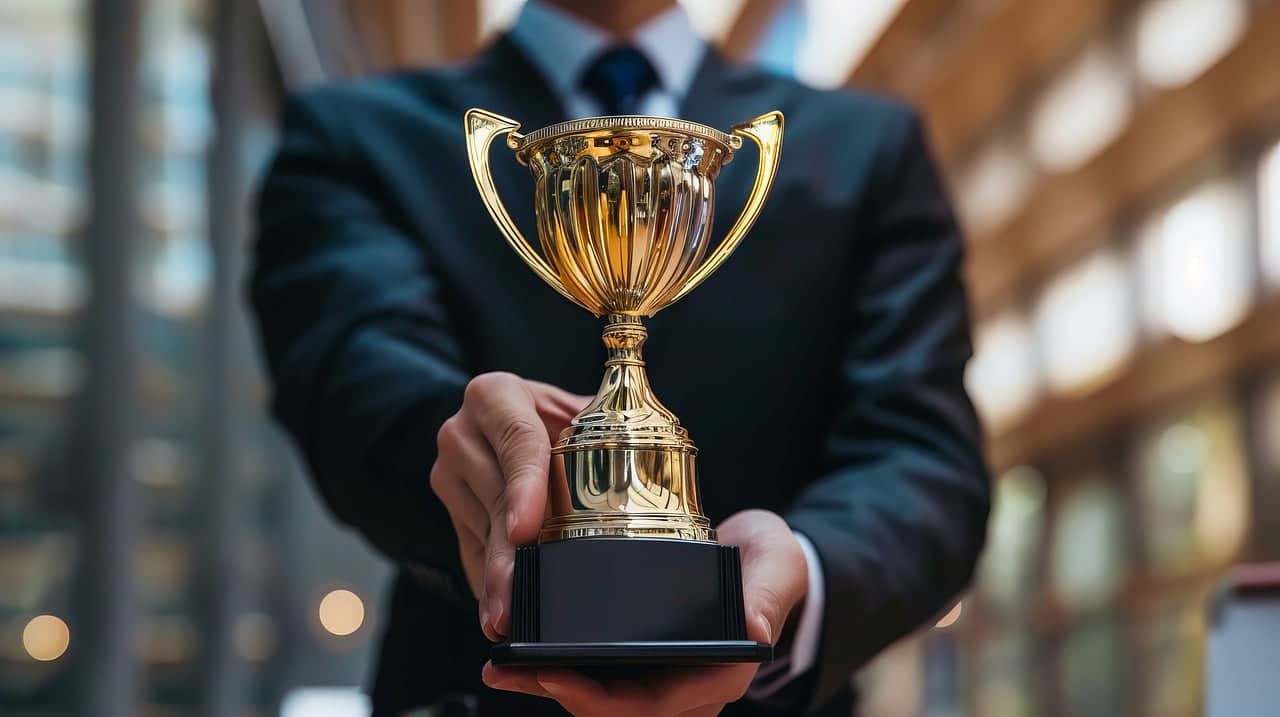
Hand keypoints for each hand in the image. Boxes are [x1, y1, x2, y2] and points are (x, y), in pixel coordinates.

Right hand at [430, 372, 589, 639]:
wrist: (506, 420)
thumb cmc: (556, 417)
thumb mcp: (577, 411)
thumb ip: (608, 426)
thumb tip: (658, 463)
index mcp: (496, 396)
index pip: (517, 441)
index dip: (525, 489)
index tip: (526, 530)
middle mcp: (463, 431)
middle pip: (496, 498)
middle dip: (508, 552)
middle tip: (515, 597)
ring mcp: (449, 472)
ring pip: (481, 531)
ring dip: (498, 575)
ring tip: (509, 615)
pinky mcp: (449, 507)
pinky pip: (469, 549)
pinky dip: (487, 581)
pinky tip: (497, 610)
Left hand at [482, 510, 808, 715]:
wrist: (763, 558)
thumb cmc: (772, 564)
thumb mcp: (777, 566)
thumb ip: (768, 594)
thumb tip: (756, 632)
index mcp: (717, 675)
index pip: (654, 704)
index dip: (600, 698)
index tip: (553, 673)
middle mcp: (687, 687)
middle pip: (614, 709)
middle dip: (557, 692)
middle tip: (507, 669)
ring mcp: (663, 678)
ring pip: (600, 699)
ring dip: (549, 685)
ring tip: (501, 665)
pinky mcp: (643, 662)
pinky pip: (599, 678)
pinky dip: (560, 669)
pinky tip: (523, 655)